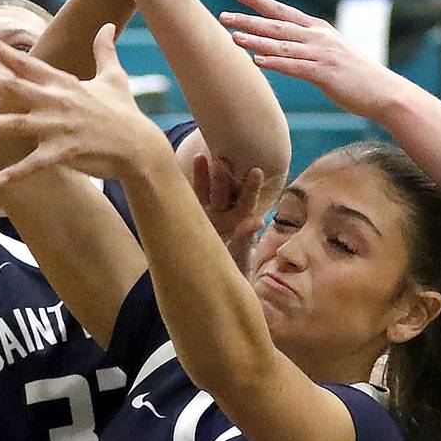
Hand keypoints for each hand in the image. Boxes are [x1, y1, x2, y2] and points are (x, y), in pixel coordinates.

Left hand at [0, 24, 169, 185]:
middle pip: (13, 88)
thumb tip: (107, 25)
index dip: (0, 51)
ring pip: (19, 124)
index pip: (26, 63)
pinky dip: (19, 171)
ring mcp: (61, 127)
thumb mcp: (115, 78)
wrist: (140, 146)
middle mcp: (58, 101)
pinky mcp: (67, 151)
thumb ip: (105, 51)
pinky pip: (37, 162)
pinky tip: (0, 178)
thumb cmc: (125, 113)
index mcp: (64, 84)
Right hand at [192, 155, 264, 272]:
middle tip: (224, 157)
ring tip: (201, 157)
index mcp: (240, 222)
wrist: (214, 283)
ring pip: (207, 191)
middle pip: (226, 191)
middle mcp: (225, 214)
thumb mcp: (240, 257)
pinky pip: (190, 201)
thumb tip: (258, 220)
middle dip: (225, 174)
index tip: (256, 171)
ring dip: (204, 175)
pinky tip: (181, 174)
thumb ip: (245, 238)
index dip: (251, 187)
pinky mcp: (192, 219)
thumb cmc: (233, 270)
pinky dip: (188, 187)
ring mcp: (208, 215)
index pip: (247, 201)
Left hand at [222, 0, 398, 121]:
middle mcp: (318, 37)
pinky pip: (294, 67)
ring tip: (233, 37)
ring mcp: (321, 55)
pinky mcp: (324, 74)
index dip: (260, 2)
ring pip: (281, 46)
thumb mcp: (332, 52)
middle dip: (249, 19)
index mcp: (318, 29)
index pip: (283, 12)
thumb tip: (289, 46)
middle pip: (277, 25)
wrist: (383, 90)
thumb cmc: (356, 74)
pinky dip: (275, 63)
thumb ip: (311, 45)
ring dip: (256, 41)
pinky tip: (257, 61)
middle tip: (223, 15)